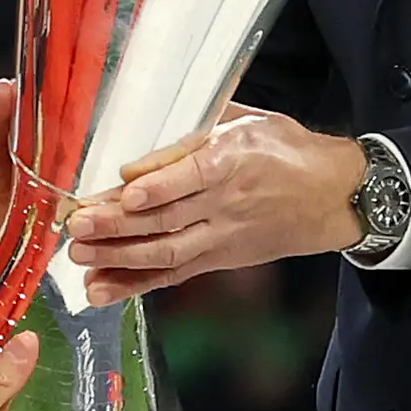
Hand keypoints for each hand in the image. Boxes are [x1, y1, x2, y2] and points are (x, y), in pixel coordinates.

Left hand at [66, 107, 366, 304]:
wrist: (332, 195)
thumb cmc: (286, 149)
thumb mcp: (246, 121)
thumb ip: (194, 133)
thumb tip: (139, 152)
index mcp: (235, 160)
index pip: (192, 176)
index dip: (159, 186)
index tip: (124, 191)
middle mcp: (226, 204)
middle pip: (169, 219)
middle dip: (118, 225)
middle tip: (77, 225)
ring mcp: (222, 237)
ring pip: (166, 253)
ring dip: (119, 257)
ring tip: (79, 256)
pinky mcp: (218, 259)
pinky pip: (173, 276)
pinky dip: (135, 285)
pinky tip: (101, 289)